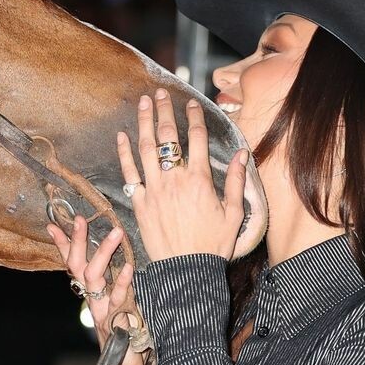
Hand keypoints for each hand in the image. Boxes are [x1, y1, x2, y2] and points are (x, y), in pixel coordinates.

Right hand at [46, 216, 144, 364]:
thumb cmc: (127, 342)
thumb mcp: (122, 309)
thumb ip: (118, 289)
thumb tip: (122, 266)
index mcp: (93, 297)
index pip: (74, 265)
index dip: (64, 245)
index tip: (54, 224)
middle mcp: (94, 303)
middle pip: (79, 268)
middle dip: (77, 242)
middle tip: (80, 220)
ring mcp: (104, 312)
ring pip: (95, 279)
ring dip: (103, 255)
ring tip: (115, 233)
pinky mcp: (117, 324)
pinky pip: (118, 300)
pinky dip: (123, 283)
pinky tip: (129, 268)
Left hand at [119, 87, 248, 263]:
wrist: (187, 271)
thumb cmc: (213, 246)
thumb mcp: (234, 214)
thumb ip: (236, 181)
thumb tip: (242, 154)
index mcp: (200, 180)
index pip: (196, 139)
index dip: (195, 117)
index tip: (192, 103)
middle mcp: (175, 180)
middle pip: (168, 137)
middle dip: (164, 111)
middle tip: (160, 93)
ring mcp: (154, 190)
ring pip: (146, 149)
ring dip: (143, 123)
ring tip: (142, 104)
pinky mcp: (139, 204)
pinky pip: (129, 174)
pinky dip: (124, 154)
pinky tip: (121, 136)